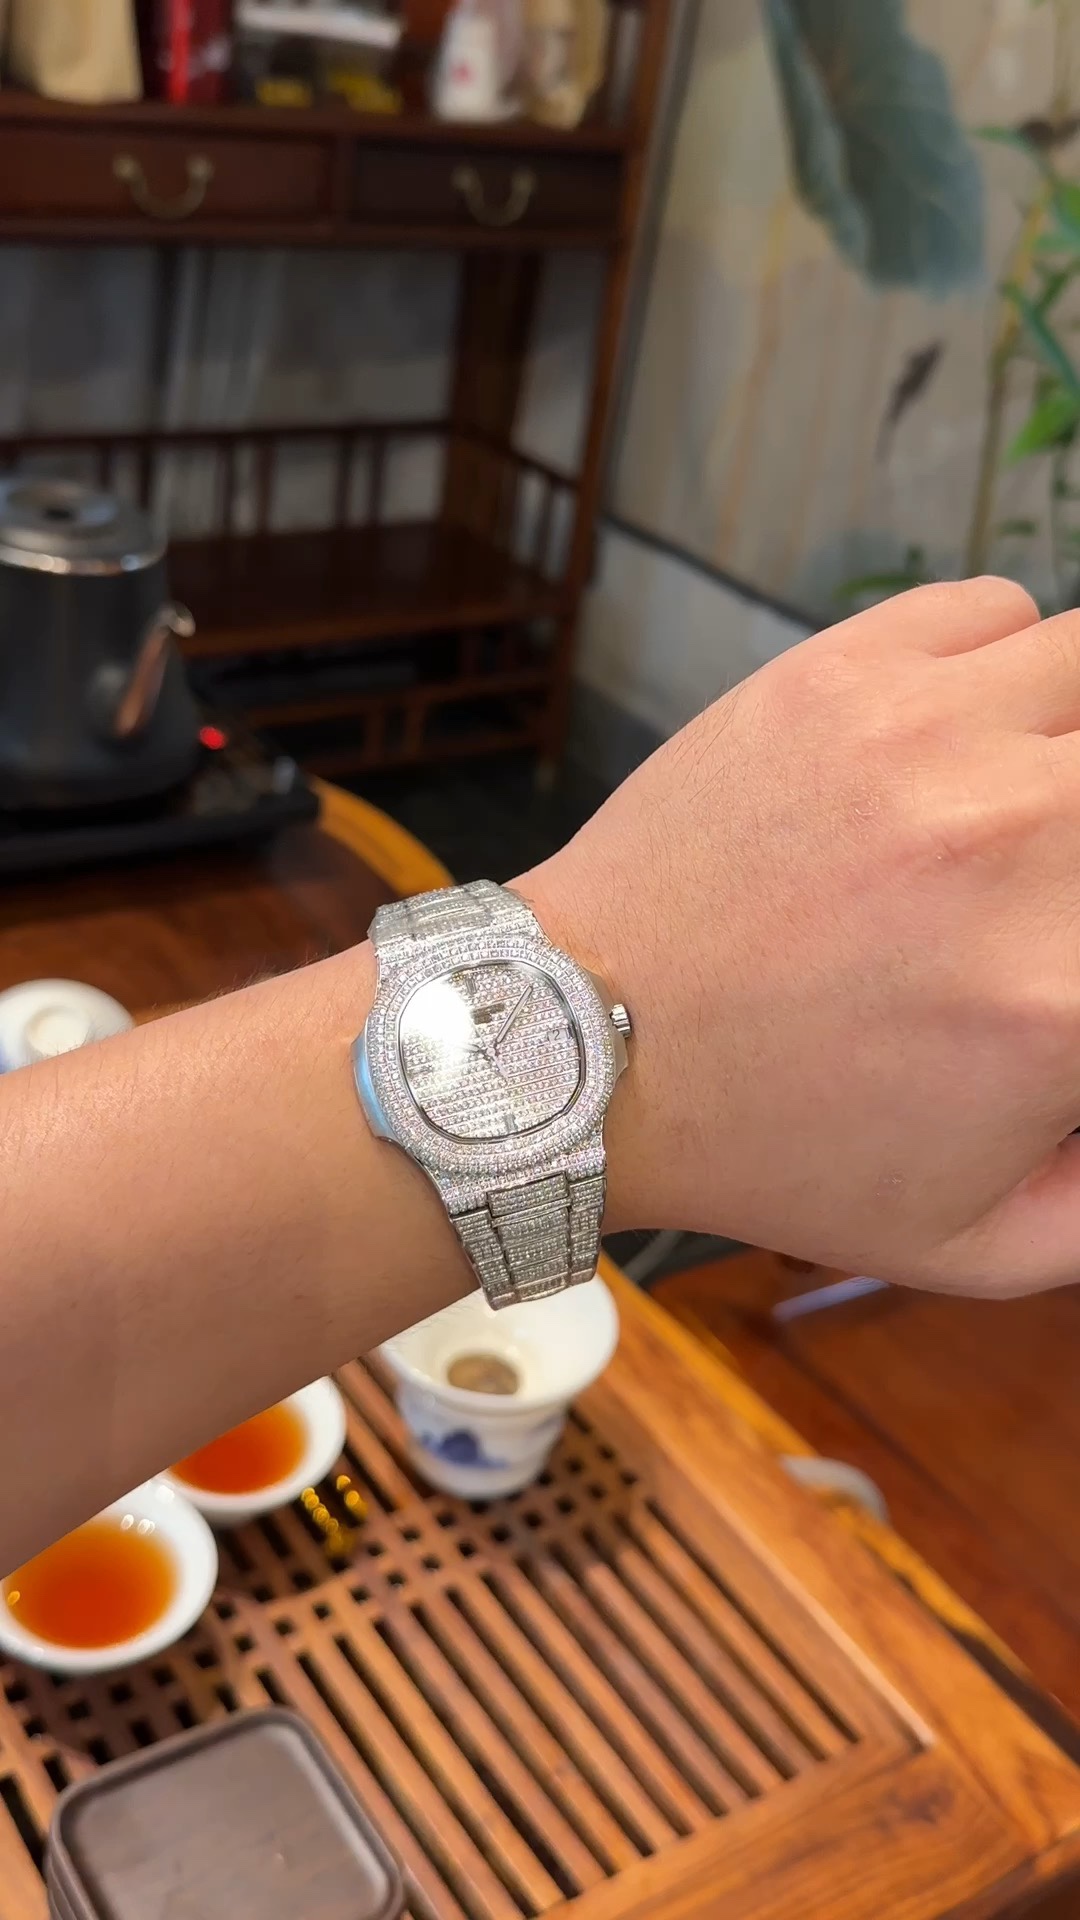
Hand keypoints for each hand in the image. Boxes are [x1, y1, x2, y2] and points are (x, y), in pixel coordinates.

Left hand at [519, 578, 1079, 1295]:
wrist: (581, 1049)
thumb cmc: (773, 1145)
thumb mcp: (975, 1241)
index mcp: (1067, 996)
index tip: (1076, 944)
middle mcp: (1020, 841)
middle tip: (1054, 875)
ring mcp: (929, 738)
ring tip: (1035, 795)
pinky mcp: (842, 673)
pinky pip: (1001, 611)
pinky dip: (1010, 665)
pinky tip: (969, 736)